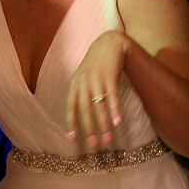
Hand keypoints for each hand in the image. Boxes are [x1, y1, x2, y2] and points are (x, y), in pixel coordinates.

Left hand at [64, 31, 125, 147]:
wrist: (109, 43)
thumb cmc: (96, 64)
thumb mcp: (83, 76)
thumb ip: (79, 92)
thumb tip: (77, 114)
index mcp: (75, 84)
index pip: (70, 106)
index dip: (70, 122)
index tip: (72, 138)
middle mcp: (83, 82)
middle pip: (84, 110)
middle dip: (89, 129)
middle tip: (93, 145)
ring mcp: (96, 79)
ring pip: (99, 106)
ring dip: (103, 124)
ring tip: (107, 139)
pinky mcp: (109, 76)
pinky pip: (112, 96)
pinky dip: (115, 110)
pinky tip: (118, 122)